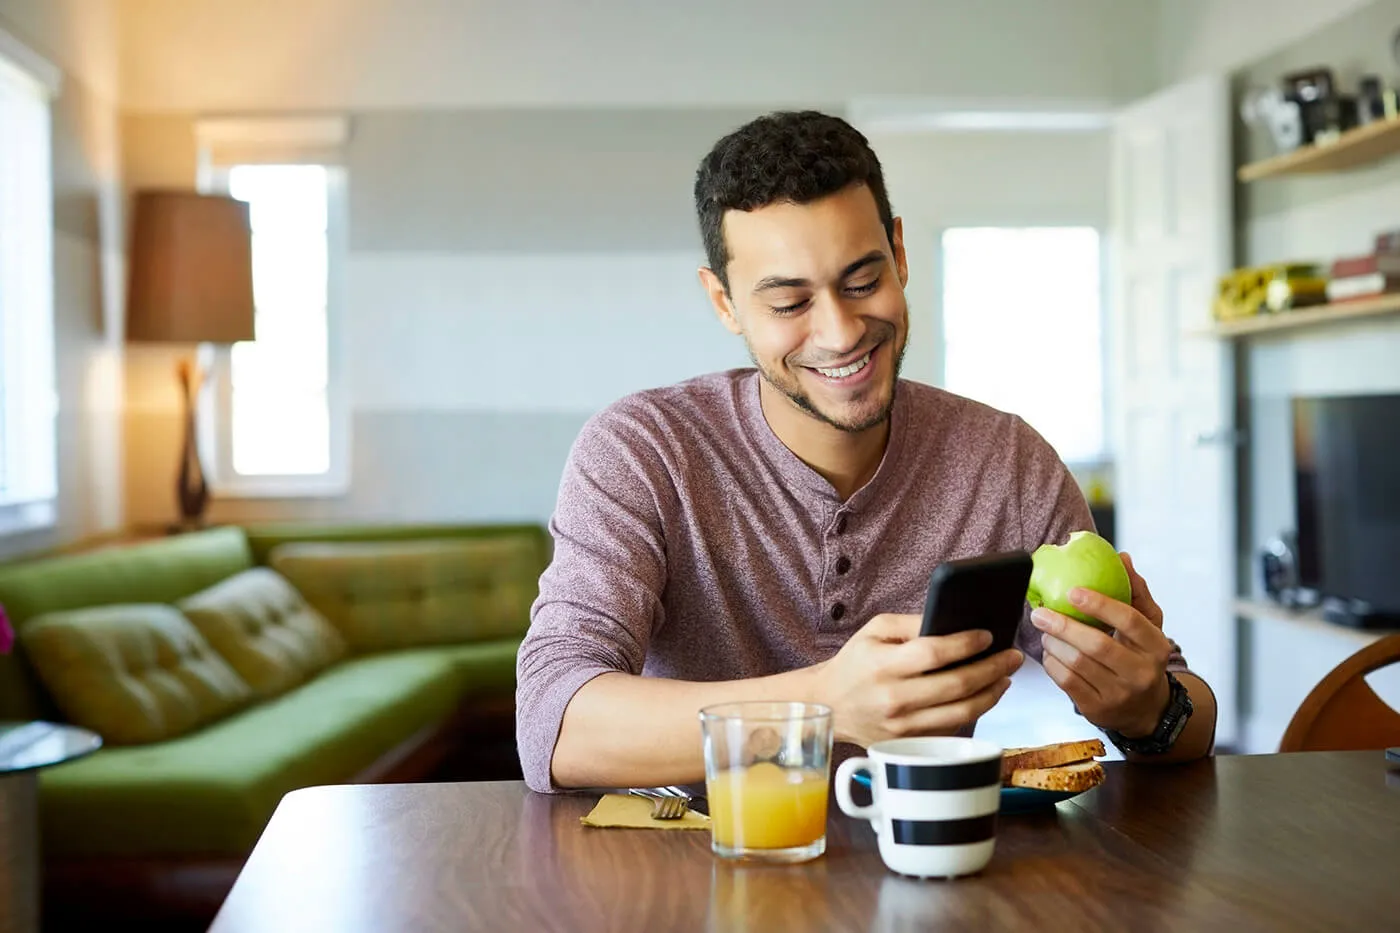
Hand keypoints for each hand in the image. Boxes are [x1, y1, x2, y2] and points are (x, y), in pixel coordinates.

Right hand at [812, 613, 1022, 746]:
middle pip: (956, 685)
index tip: (988, 635)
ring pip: (961, 712)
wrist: (830, 704)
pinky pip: (952, 727)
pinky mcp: (910, 743)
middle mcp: (893, 698)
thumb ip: (912, 623)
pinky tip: (985, 695)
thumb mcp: (874, 630)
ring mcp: (903, 726)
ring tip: (1005, 676)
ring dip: (991, 693)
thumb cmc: (856, 662)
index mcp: (883, 665)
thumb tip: (954, 622)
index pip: (934, 653)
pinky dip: (974, 711)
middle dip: (992, 668)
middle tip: (1013, 656)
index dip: (966, 644)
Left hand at [1031, 552, 1172, 737]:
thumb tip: (1123, 558)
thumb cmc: (1142, 656)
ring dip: (1054, 643)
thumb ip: (1136, 592)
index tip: (1072, 591)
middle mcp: (1142, 673)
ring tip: (1045, 630)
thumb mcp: (1149, 626)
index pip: (1130, 621)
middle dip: (1063, 625)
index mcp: (1157, 647)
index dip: (1100, 604)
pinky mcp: (1099, 710)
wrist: (1147, 709)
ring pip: (1077, 664)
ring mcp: (1120, 695)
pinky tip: (1050, 651)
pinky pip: (1066, 682)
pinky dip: (1052, 663)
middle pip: (1097, 645)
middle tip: (1040, 612)